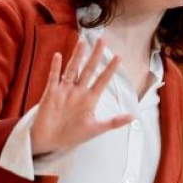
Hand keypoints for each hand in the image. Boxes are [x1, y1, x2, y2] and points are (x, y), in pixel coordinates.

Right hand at [30, 38, 132, 154]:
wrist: (49, 141)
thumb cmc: (71, 134)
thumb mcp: (95, 129)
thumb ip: (114, 122)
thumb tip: (133, 117)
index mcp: (89, 99)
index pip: (102, 80)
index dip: (110, 69)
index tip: (119, 56)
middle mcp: (78, 91)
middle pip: (88, 69)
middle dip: (96, 55)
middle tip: (102, 40)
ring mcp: (64, 91)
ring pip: (72, 70)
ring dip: (77, 57)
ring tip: (82, 42)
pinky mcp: (51, 94)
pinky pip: (53, 79)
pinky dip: (55, 68)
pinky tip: (58, 56)